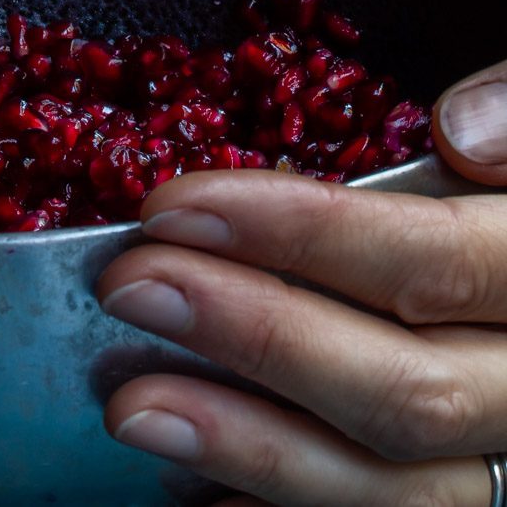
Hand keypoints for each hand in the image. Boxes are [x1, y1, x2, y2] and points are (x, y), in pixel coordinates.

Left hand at [96, 56, 506, 505]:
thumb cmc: (504, 203)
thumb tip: (458, 129)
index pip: (433, 260)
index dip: (303, 234)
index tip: (174, 206)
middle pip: (405, 389)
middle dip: (256, 338)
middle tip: (131, 288)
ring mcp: (506, 463)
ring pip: (392, 489)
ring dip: (251, 451)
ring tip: (134, 406)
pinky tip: (193, 486)